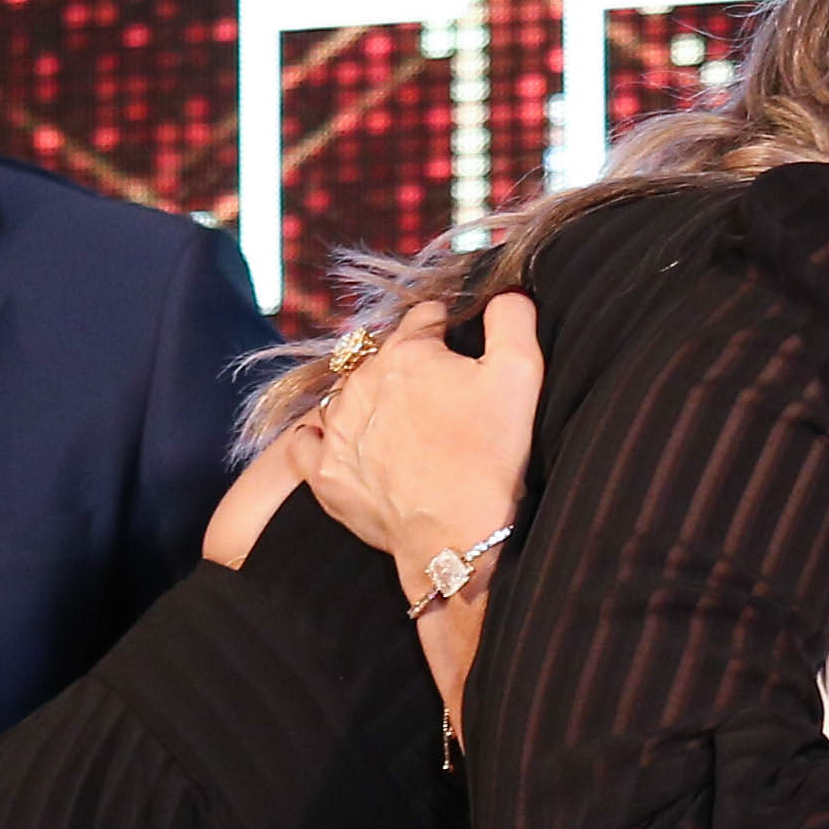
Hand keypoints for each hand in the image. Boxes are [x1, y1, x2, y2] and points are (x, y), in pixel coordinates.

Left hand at [309, 295, 548, 593]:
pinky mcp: (322, 471)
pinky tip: (344, 443)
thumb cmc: (491, 455)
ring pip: (346, 394)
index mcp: (407, 351)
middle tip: (438, 398)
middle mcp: (362, 380)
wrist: (456, 536)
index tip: (459, 350)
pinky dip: (323, 437)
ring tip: (398, 425)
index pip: (424, 318)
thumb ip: (512, 318)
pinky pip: (307, 440)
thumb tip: (504, 292)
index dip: (446, 330)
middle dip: (407, 368)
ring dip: (368, 399)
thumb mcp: (521, 373)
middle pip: (383, 356)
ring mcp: (337, 427)